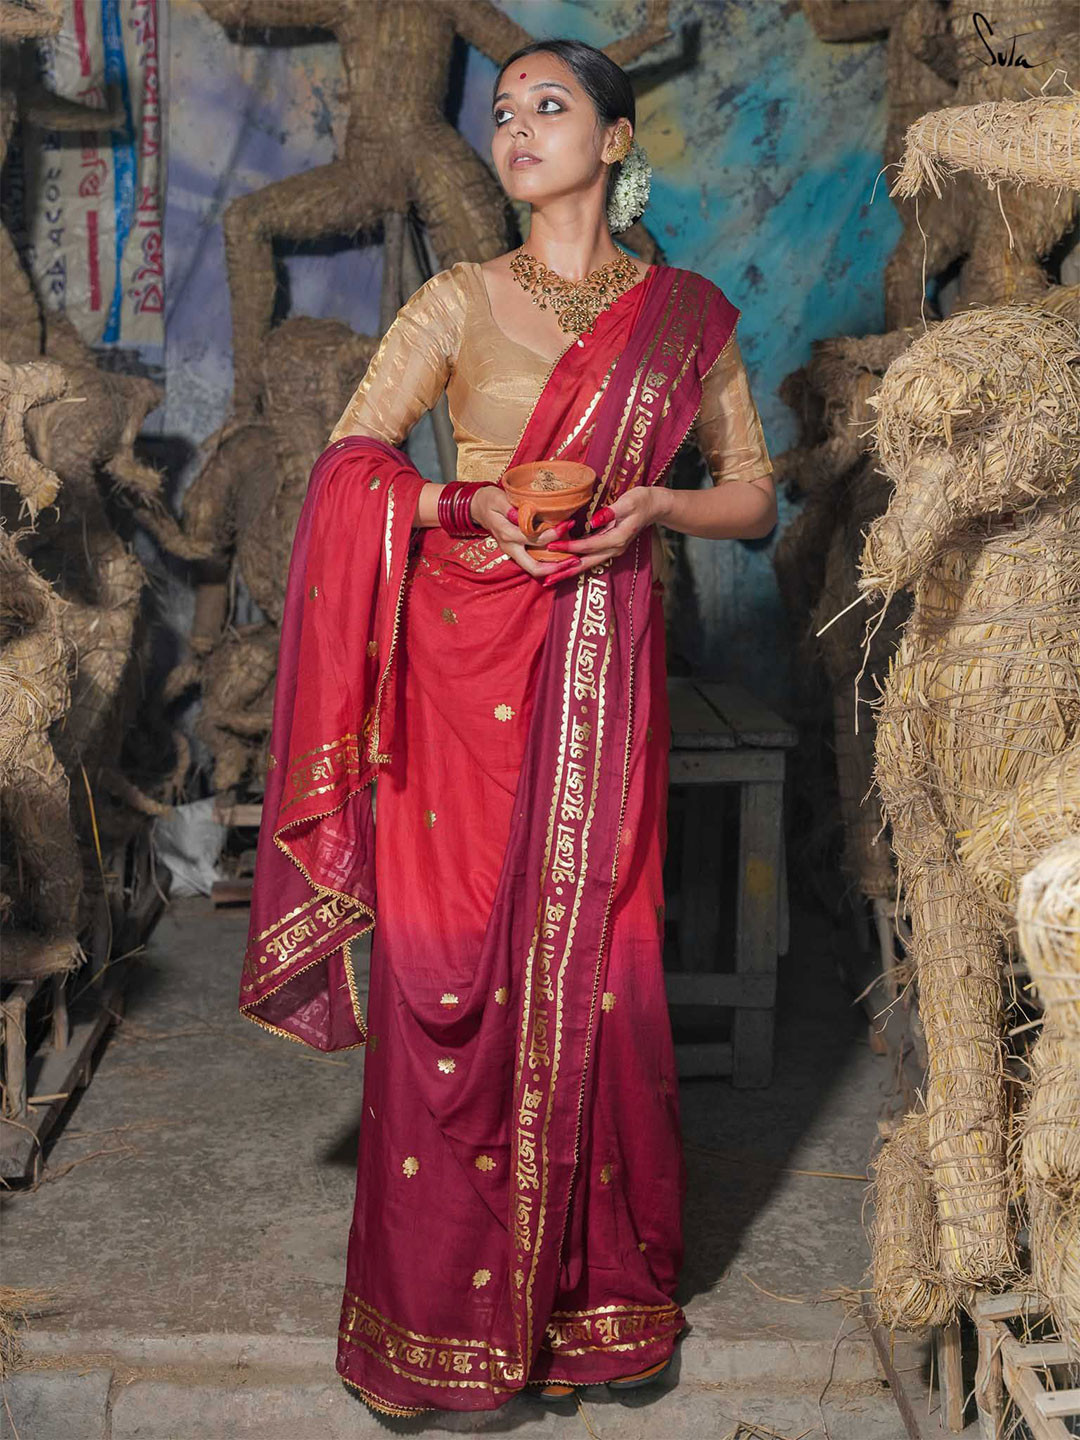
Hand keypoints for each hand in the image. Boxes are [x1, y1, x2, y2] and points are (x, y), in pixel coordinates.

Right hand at [471, 483, 582, 581]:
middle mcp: (511, 547)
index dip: (553, 534)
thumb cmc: (490, 501)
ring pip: (534, 569)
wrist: (478, 508)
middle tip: (576, 560)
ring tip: (573, 561)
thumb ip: (509, 507)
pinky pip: (533, 562)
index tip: (568, 524)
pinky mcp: (516, 552)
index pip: (534, 539)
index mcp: (507, 534)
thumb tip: (521, 515)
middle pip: (534, 567)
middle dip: (556, 567)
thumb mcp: (497, 499)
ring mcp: (513, 552)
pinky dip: (548, 563)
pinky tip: (562, 556)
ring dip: (554, 568)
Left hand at [536, 488, 666, 587]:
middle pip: (586, 563)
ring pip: (588, 564)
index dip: (570, 547)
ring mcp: (612, 550)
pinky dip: (576, 564)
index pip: (589, 545)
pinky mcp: (609, 548)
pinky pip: (591, 559)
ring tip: (551, 578)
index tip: (552, 546)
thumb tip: (594, 521)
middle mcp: (614, 549)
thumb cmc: (641, 500)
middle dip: (566, 571)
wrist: (655, 506)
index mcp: (618, 538)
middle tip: (547, 579)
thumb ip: (611, 512)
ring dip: (569, 572)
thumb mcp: (628, 502)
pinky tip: (564, 567)